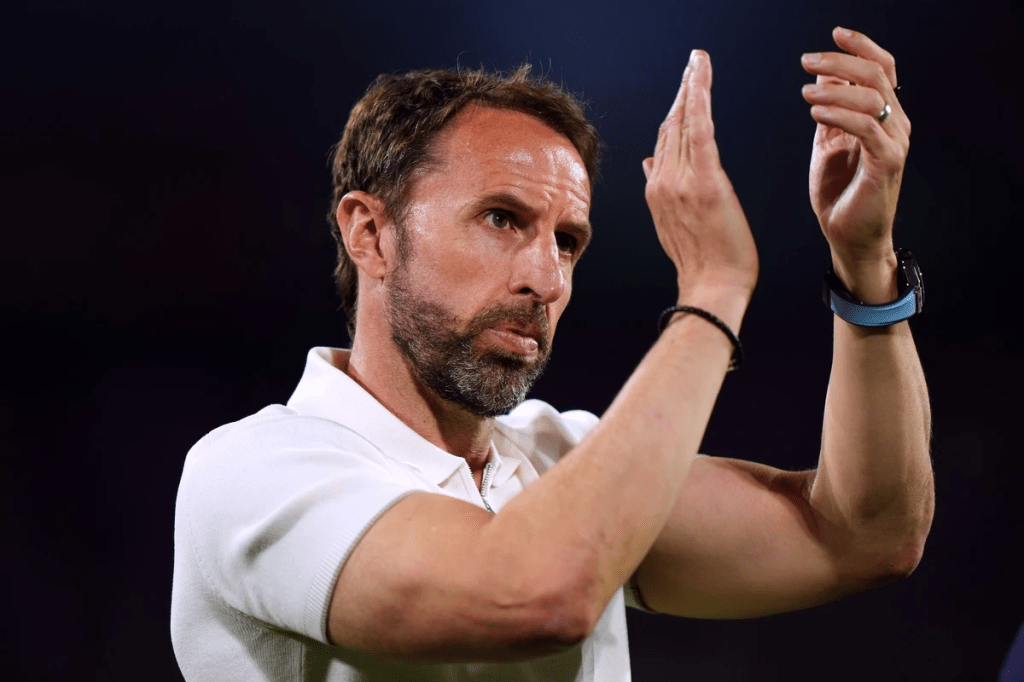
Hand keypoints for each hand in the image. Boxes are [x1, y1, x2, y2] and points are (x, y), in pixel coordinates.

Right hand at [643, 50, 757, 311]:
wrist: (711, 289)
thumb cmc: (703, 263)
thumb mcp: (674, 225)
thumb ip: (663, 191)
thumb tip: (648, 162)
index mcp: (656, 192)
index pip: (664, 142)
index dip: (674, 111)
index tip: (683, 88)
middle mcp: (662, 183)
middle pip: (671, 127)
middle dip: (682, 91)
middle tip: (694, 63)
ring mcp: (681, 182)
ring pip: (683, 123)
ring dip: (690, 87)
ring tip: (698, 62)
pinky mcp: (706, 182)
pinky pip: (700, 130)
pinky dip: (699, 99)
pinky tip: (700, 76)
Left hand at [802, 27, 910, 271]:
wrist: (848, 236)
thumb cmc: (839, 192)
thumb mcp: (829, 142)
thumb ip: (832, 110)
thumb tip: (824, 76)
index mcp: (883, 116)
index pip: (882, 68)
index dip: (861, 47)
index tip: (834, 34)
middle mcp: (895, 124)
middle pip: (876, 75)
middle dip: (840, 62)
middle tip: (806, 61)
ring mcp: (894, 143)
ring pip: (872, 97)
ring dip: (833, 88)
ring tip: (805, 91)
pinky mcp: (886, 163)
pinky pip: (866, 127)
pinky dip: (839, 113)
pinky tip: (815, 110)